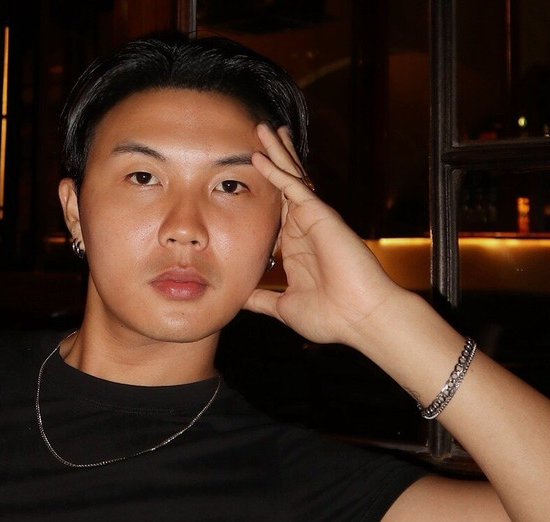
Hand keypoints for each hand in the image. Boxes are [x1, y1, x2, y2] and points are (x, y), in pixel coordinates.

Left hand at [244, 124, 403, 346]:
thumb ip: (261, 300)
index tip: (244, 178)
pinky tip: (260, 155)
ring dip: (275, 153)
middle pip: (283, 186)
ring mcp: (312, 220)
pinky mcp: (320, 216)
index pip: (274, 213)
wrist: (360, 318)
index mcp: (295, 248)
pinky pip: (294, 188)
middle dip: (271, 160)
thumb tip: (238, 301)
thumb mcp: (283, 307)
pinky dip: (276, 171)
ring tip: (261, 128)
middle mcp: (303, 229)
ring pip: (290, 178)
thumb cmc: (330, 316)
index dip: (262, 194)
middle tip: (256, 135)